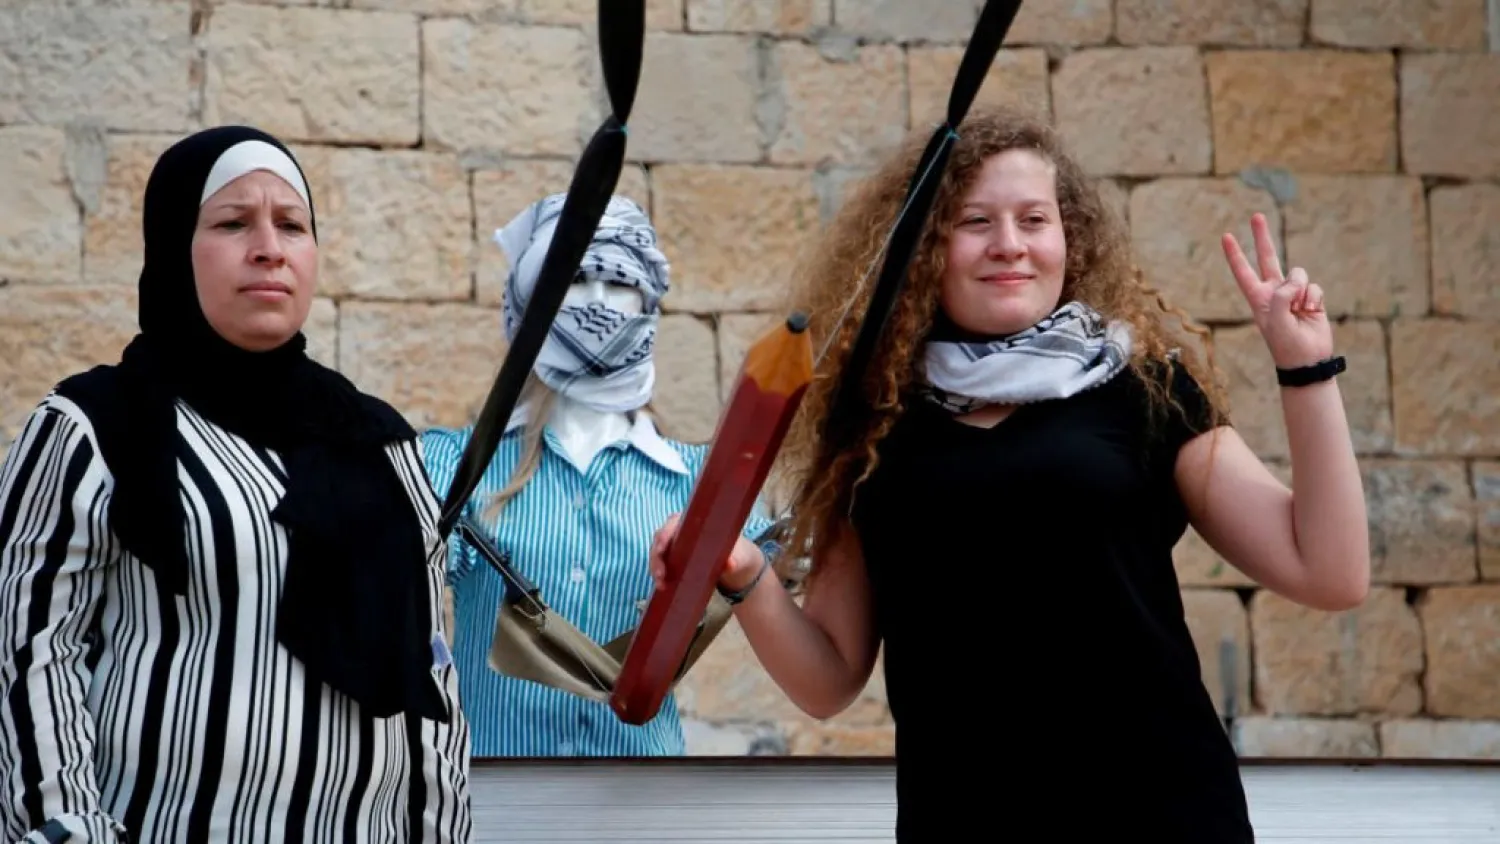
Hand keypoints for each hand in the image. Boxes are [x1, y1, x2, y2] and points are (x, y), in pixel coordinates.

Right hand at [649, 513, 766, 592]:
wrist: (739, 562)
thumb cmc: (739, 553)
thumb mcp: (740, 555)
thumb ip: (736, 559)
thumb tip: (730, 564)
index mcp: (697, 520)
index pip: (673, 522)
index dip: (664, 534)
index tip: (662, 548)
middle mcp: (683, 529)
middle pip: (661, 537)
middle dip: (657, 555)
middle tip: (661, 575)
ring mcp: (678, 543)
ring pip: (658, 551)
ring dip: (655, 567)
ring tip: (662, 584)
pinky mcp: (676, 556)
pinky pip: (662, 562)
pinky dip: (659, 573)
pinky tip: (662, 586)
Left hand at [1221, 213, 1333, 369]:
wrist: (1307, 359)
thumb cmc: (1285, 343)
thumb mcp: (1275, 319)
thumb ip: (1283, 294)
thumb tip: (1297, 279)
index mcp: (1257, 298)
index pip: (1243, 271)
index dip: (1235, 254)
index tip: (1226, 236)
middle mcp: (1274, 292)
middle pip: (1267, 258)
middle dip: (1262, 237)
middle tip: (1256, 216)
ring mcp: (1293, 294)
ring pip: (1298, 273)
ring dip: (1302, 289)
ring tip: (1299, 310)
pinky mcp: (1311, 298)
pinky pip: (1314, 286)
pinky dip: (1314, 298)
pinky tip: (1310, 313)